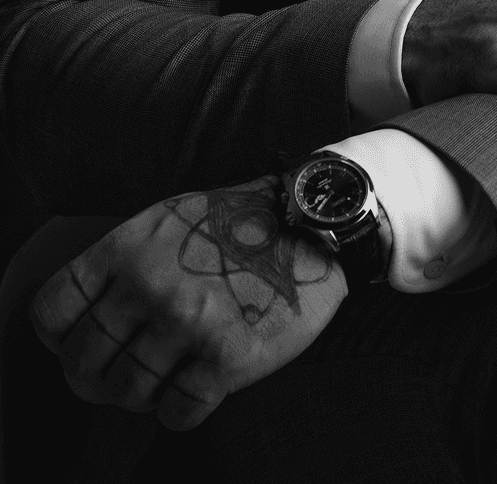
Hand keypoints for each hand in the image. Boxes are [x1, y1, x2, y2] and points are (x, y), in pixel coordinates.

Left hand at [30, 177, 345, 429]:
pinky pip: (175, 413)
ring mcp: (186, 323)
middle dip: (96, 378)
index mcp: (127, 248)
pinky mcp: (226, 357)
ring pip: (126, 394)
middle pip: (81, 365)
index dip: (60, 339)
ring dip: (142, 394)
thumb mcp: (165, 220)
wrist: (309, 226)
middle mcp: (149, 285)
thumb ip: (121, 262)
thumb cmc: (235, 224)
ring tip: (167, 374)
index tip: (80, 342)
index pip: (51, 312)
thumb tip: (83, 320)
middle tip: (122, 373)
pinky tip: (198, 384)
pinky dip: (180, 409)